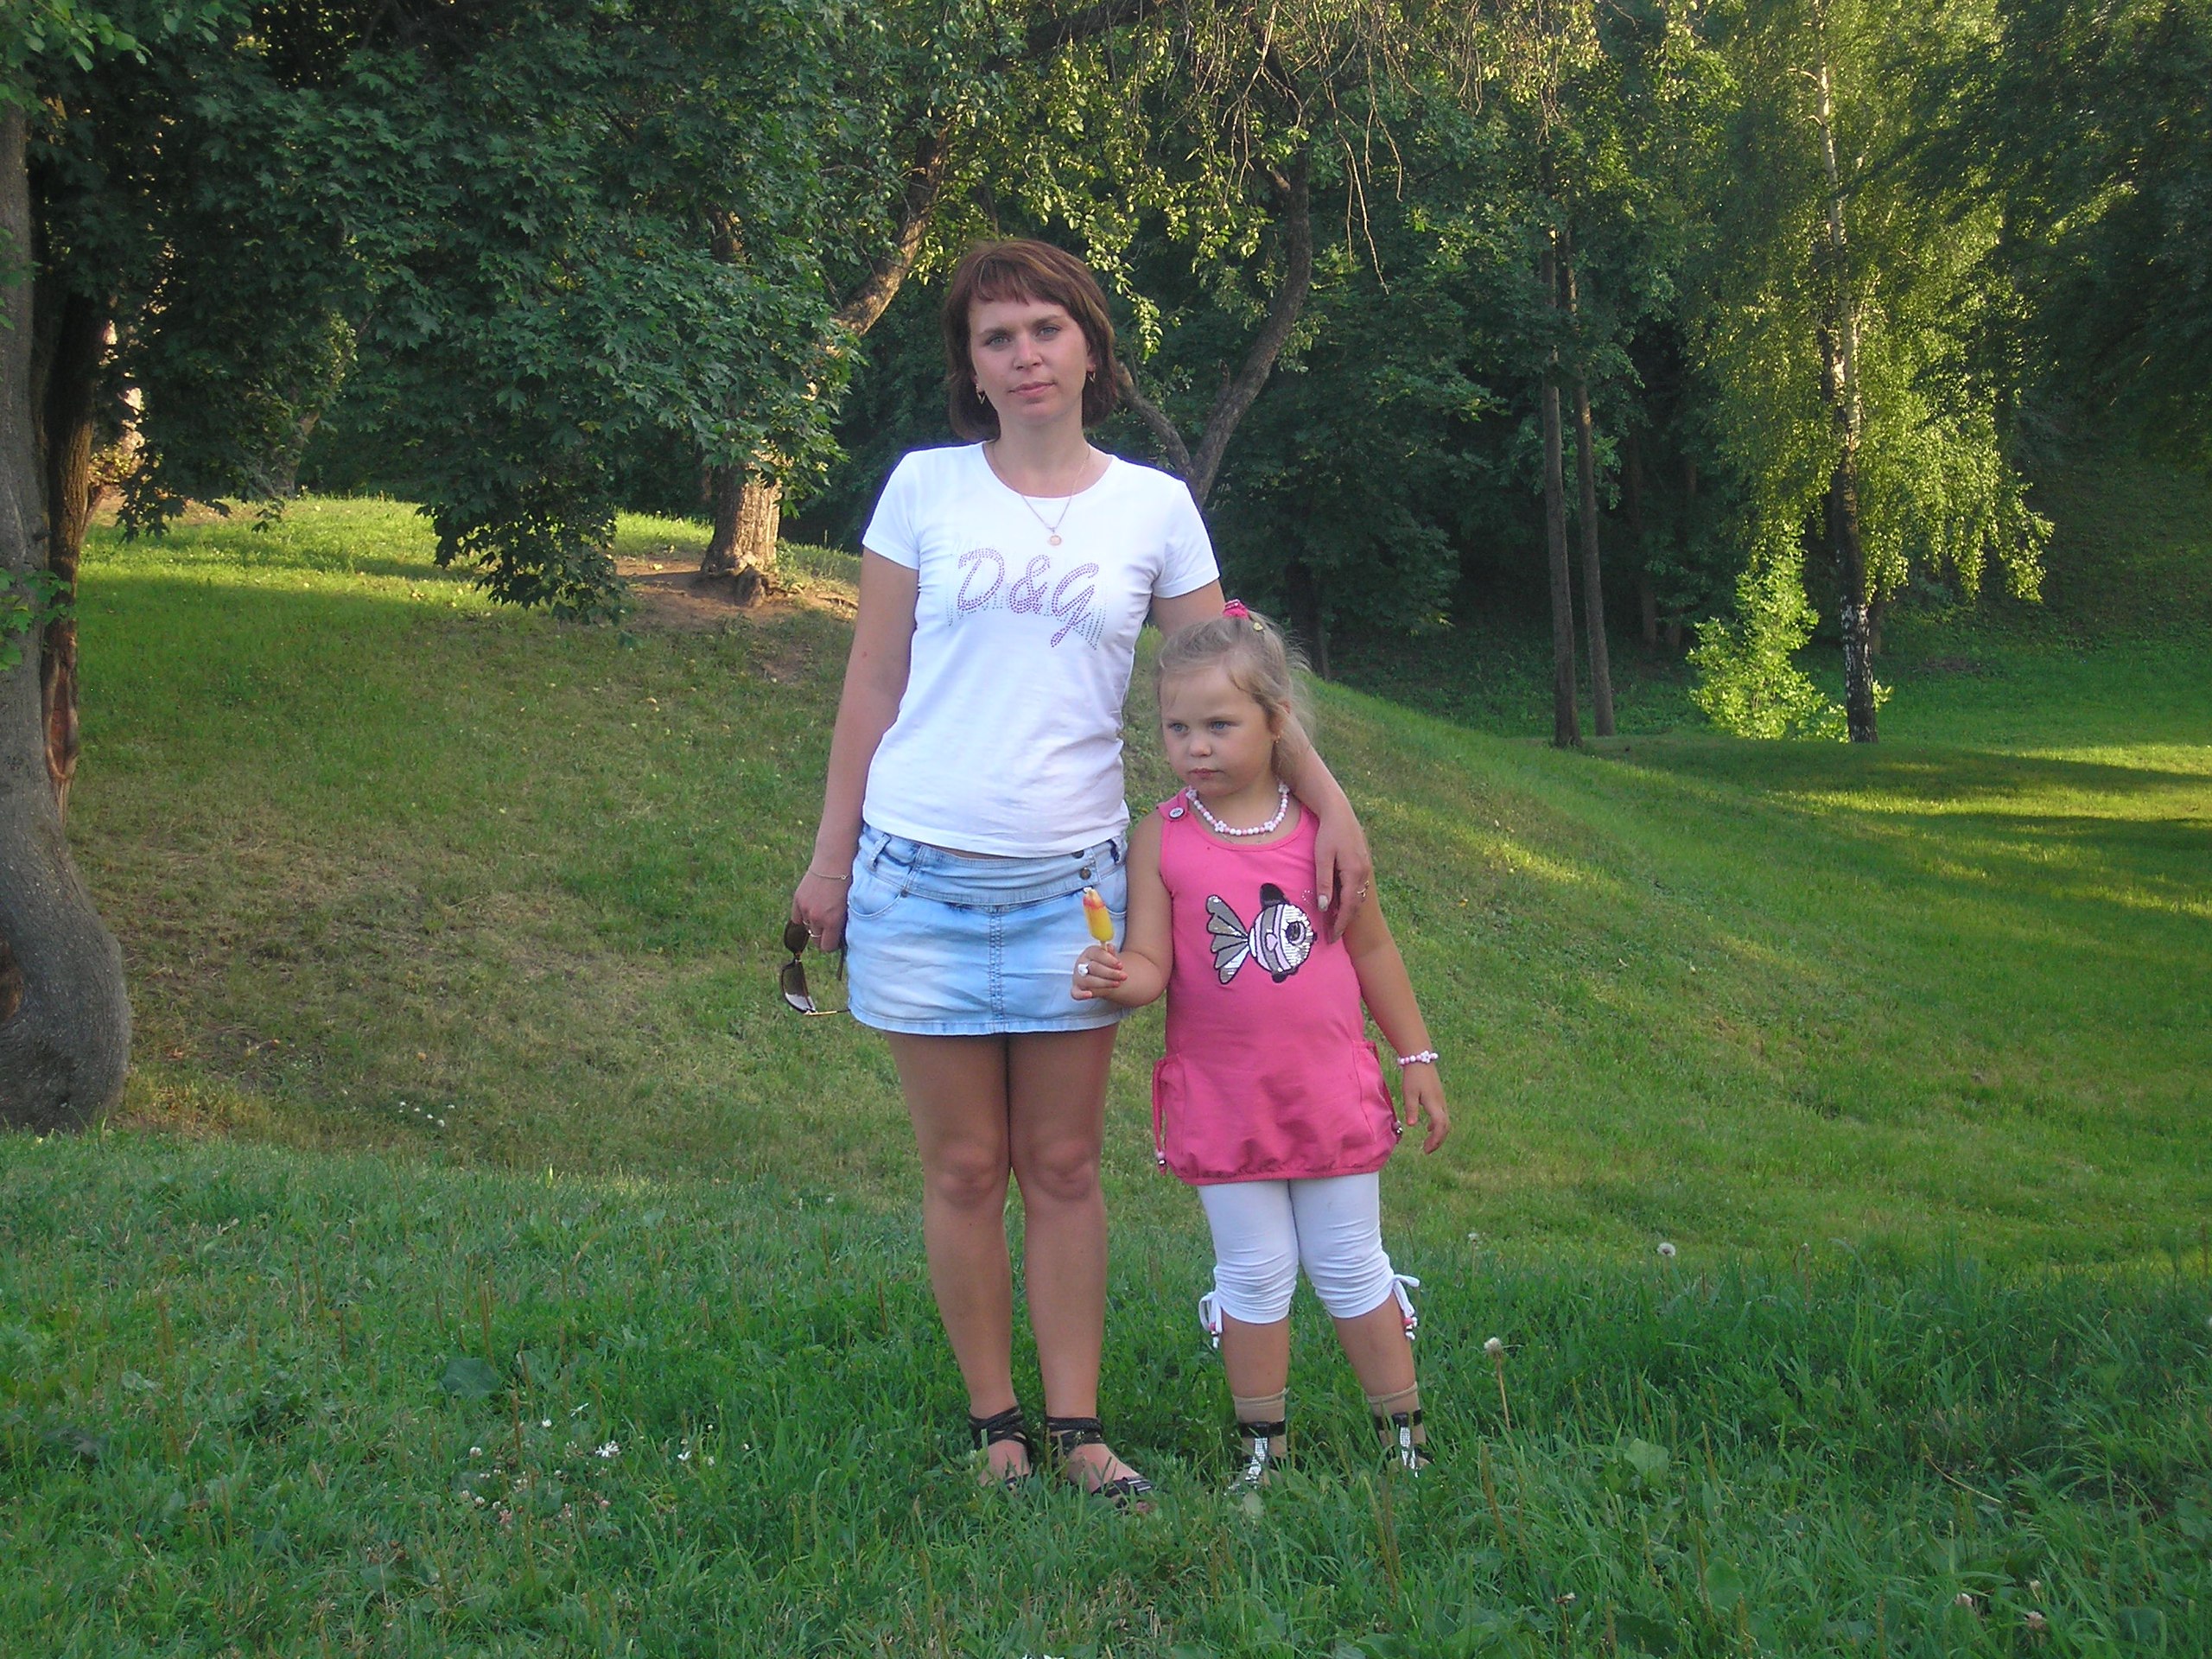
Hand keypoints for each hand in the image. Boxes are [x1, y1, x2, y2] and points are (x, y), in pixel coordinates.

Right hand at [792, 868, 849, 953]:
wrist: (834, 861)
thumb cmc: (848, 882)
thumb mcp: (850, 906)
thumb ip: (844, 923)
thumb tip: (840, 937)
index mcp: (832, 921)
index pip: (826, 947)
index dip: (832, 944)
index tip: (836, 939)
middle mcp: (816, 918)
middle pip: (816, 940)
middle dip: (823, 937)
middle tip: (830, 928)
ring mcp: (805, 909)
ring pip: (807, 928)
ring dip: (814, 925)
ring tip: (823, 914)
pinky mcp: (797, 899)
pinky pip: (796, 918)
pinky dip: (803, 916)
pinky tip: (812, 909)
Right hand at [1072, 943, 1126, 1000]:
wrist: (1101, 976)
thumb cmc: (1106, 965)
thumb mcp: (1110, 957)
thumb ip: (1110, 953)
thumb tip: (1110, 947)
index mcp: (1089, 952)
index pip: (1097, 953)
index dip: (1109, 960)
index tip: (1120, 965)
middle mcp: (1081, 964)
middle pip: (1094, 967)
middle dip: (1110, 973)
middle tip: (1124, 976)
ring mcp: (1077, 977)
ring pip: (1088, 980)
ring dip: (1104, 983)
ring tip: (1117, 984)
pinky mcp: (1076, 989)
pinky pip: (1075, 993)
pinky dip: (1081, 994)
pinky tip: (1090, 995)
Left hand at [1313, 811, 1374, 940]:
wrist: (1339, 812)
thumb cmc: (1328, 833)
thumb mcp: (1322, 858)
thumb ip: (1324, 882)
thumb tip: (1324, 907)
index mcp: (1354, 873)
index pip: (1348, 907)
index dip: (1340, 924)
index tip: (1332, 937)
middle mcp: (1364, 873)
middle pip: (1355, 905)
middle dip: (1344, 921)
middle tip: (1332, 935)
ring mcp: (1365, 868)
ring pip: (1357, 897)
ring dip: (1348, 911)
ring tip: (1334, 923)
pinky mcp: (1362, 864)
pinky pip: (1357, 888)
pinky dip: (1350, 899)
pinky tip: (1340, 903)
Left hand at [1401, 1065, 1448, 1152]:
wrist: (1420, 1059)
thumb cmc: (1413, 1076)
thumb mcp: (1409, 1093)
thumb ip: (1411, 1109)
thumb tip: (1412, 1125)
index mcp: (1434, 1104)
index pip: (1440, 1127)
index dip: (1435, 1140)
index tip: (1425, 1149)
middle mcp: (1441, 1104)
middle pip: (1446, 1127)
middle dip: (1438, 1141)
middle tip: (1427, 1150)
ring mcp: (1441, 1101)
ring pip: (1445, 1122)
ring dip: (1438, 1134)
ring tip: (1428, 1143)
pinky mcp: (1439, 1098)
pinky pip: (1442, 1115)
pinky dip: (1438, 1125)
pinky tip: (1428, 1128)